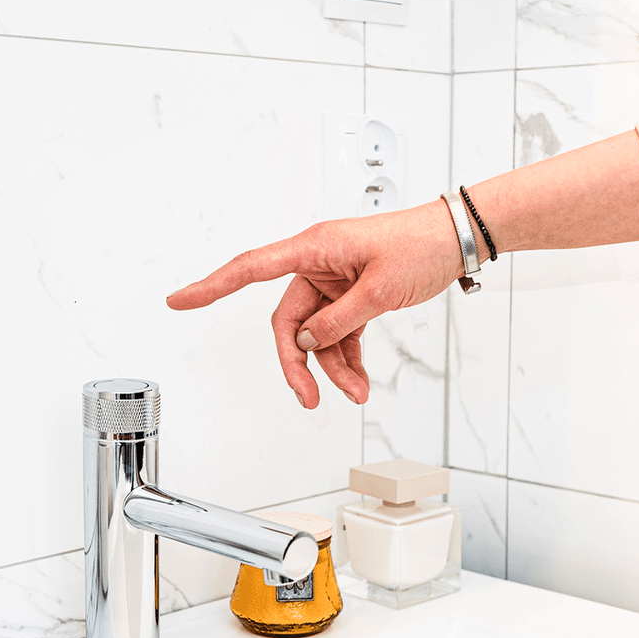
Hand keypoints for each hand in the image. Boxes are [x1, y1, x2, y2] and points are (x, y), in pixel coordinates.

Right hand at [166, 199, 463, 407]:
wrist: (458, 240)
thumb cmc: (421, 244)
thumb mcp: (379, 290)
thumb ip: (338, 321)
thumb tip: (308, 343)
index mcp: (314, 248)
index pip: (250, 269)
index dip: (211, 287)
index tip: (180, 300)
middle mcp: (317, 264)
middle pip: (288, 322)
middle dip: (299, 363)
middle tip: (309, 397)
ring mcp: (334, 282)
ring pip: (315, 335)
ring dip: (331, 368)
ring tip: (355, 392)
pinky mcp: (351, 296)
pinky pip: (337, 333)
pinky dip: (346, 358)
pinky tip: (358, 380)